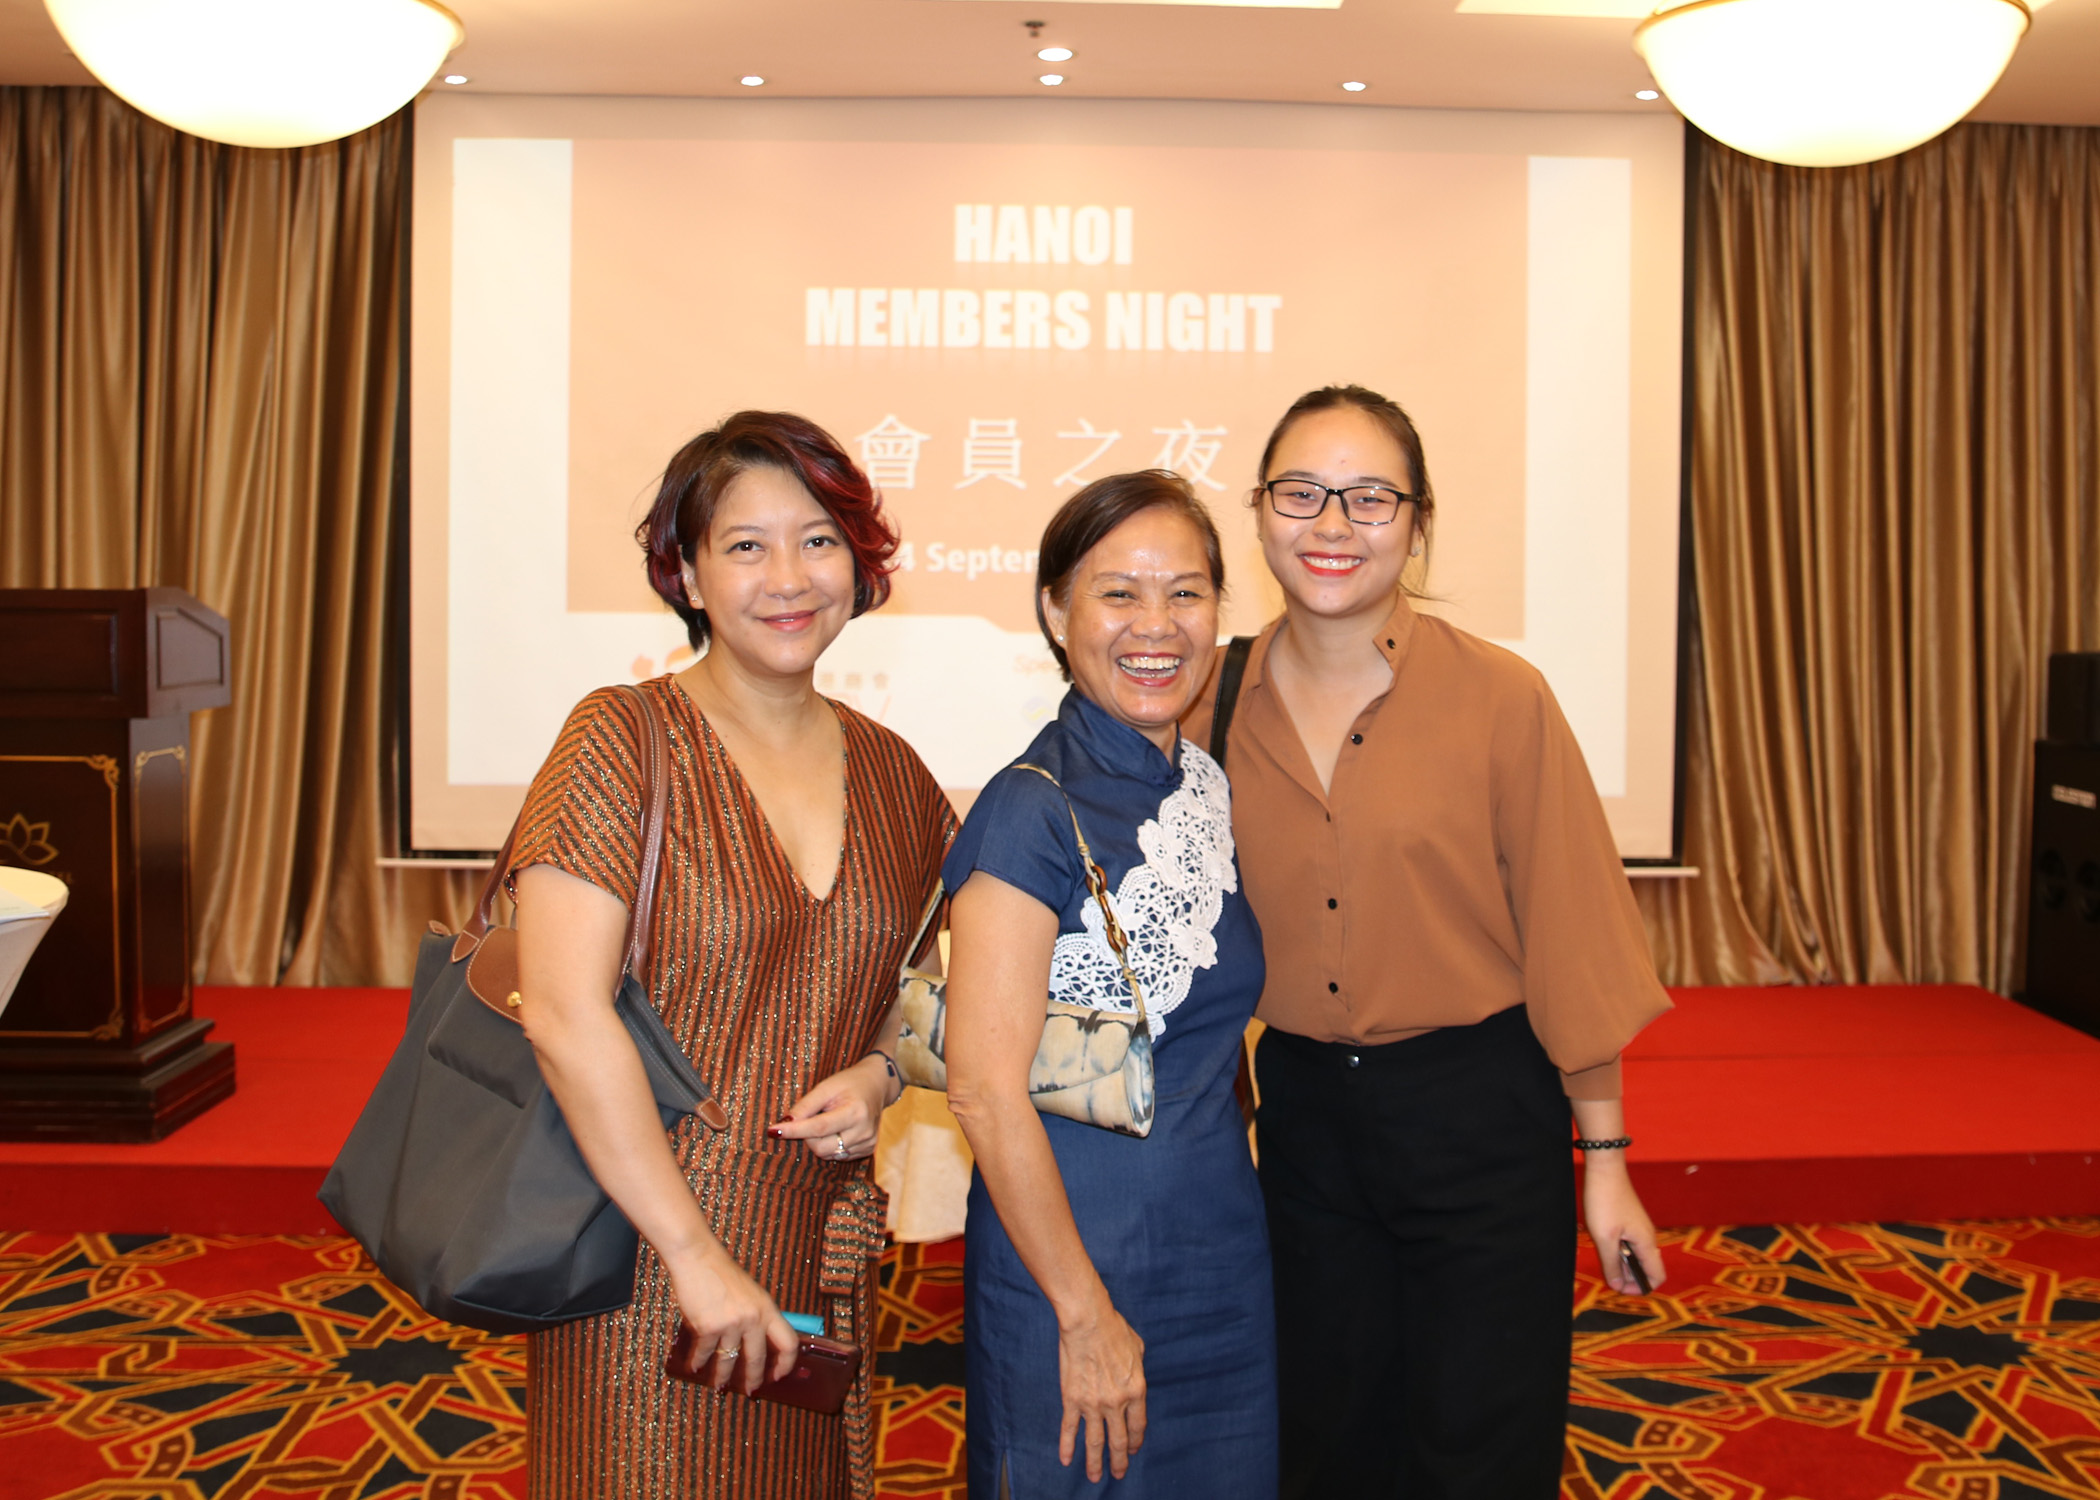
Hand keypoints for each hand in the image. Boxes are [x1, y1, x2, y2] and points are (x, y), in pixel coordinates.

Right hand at [663, 1244, 799, 1394]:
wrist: (697, 1258)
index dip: (786, 1363)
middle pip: (758, 1358)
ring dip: (722, 1377)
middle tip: (750, 1390)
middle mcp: (752, 1319)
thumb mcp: (751, 1293)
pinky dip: (698, 1362)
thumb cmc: (722, 1273)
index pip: (788, 1342)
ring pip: (729, 1361)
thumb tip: (760, 1343)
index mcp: (767, 1308)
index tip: (779, 1374)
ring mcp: (730, 1325)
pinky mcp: (708, 1328)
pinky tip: (696, 1367)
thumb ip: (757, 1316)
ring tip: (720, 1386)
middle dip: (753, 1378)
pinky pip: (705, 1353)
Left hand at [770, 1055, 892, 1161]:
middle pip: (821, 1147)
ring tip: (828, 1120)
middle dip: (807, 1136)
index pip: (818, 1127)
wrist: (877, 1085)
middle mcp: (864, 1132)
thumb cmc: (849, 1083)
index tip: (773, 1130)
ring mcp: (868, 1144)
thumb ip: (806, 1105)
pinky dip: (830, 1145)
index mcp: (855, 1112)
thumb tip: (785, 1122)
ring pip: (828, 1154)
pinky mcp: (867, 1151)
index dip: (794, 1130)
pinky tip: (837, 1130)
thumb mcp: (826, 1086)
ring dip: (819, 1141)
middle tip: (811, 1117)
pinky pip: (837, 1156)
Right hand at [1057, 1301, 1146, 1481]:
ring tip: (1094, 1477)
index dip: (1136, 1441)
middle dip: (1119, 1460)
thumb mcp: (1138, 1348)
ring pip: (1095, 1442)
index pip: (1138, 1426)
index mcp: (1136, 1390)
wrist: (1088, 1321)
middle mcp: (1116, 1402)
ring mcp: (1093, 1404)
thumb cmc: (1114, 1329)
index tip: (1133, 1449)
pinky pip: (1069, 1429)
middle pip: (1118, 1440)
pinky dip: (1067, 1446)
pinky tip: (1066, 1460)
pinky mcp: (1072, 1399)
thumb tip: (1134, 1375)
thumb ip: (1138, 1368)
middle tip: (1119, 1473)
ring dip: (1095, 1463)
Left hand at [1583, 1154, 1665, 1293]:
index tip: (1620, 1287)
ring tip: (1603, 1258)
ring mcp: (1639, 1228)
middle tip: (1607, 1274)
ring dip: (1622, 1263)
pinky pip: (1629, 1243)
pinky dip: (1618, 1250)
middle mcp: (1647, 1237)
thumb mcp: (1604, 1238)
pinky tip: (1602, 1244)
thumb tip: (1618, 1285)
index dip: (1641, 1287)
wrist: (1605, 1170)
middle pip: (1646, 1268)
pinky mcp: (1630, 1221)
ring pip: (1635, 1255)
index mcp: (1646, 1244)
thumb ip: (1612, 1264)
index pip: (1656, 1277)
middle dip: (1628, 1276)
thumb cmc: (1605, 1202)